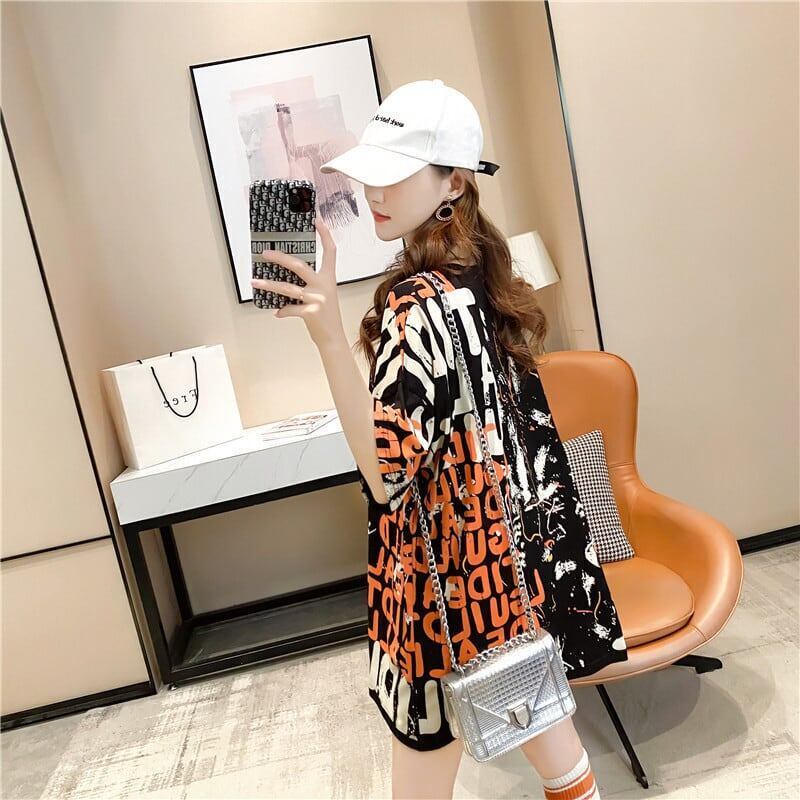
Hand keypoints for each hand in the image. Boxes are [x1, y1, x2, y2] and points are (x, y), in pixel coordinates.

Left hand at [250, 217, 345, 349]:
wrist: (333, 338)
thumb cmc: (325, 316)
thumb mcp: (322, 295)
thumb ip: (309, 284)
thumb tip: (286, 276)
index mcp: (328, 278)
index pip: (330, 252)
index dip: (325, 235)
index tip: (317, 220)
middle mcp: (323, 285)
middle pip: (299, 265)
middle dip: (280, 258)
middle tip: (264, 253)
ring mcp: (317, 298)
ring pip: (288, 288)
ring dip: (269, 284)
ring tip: (255, 281)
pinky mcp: (310, 312)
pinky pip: (290, 309)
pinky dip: (281, 311)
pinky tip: (276, 312)